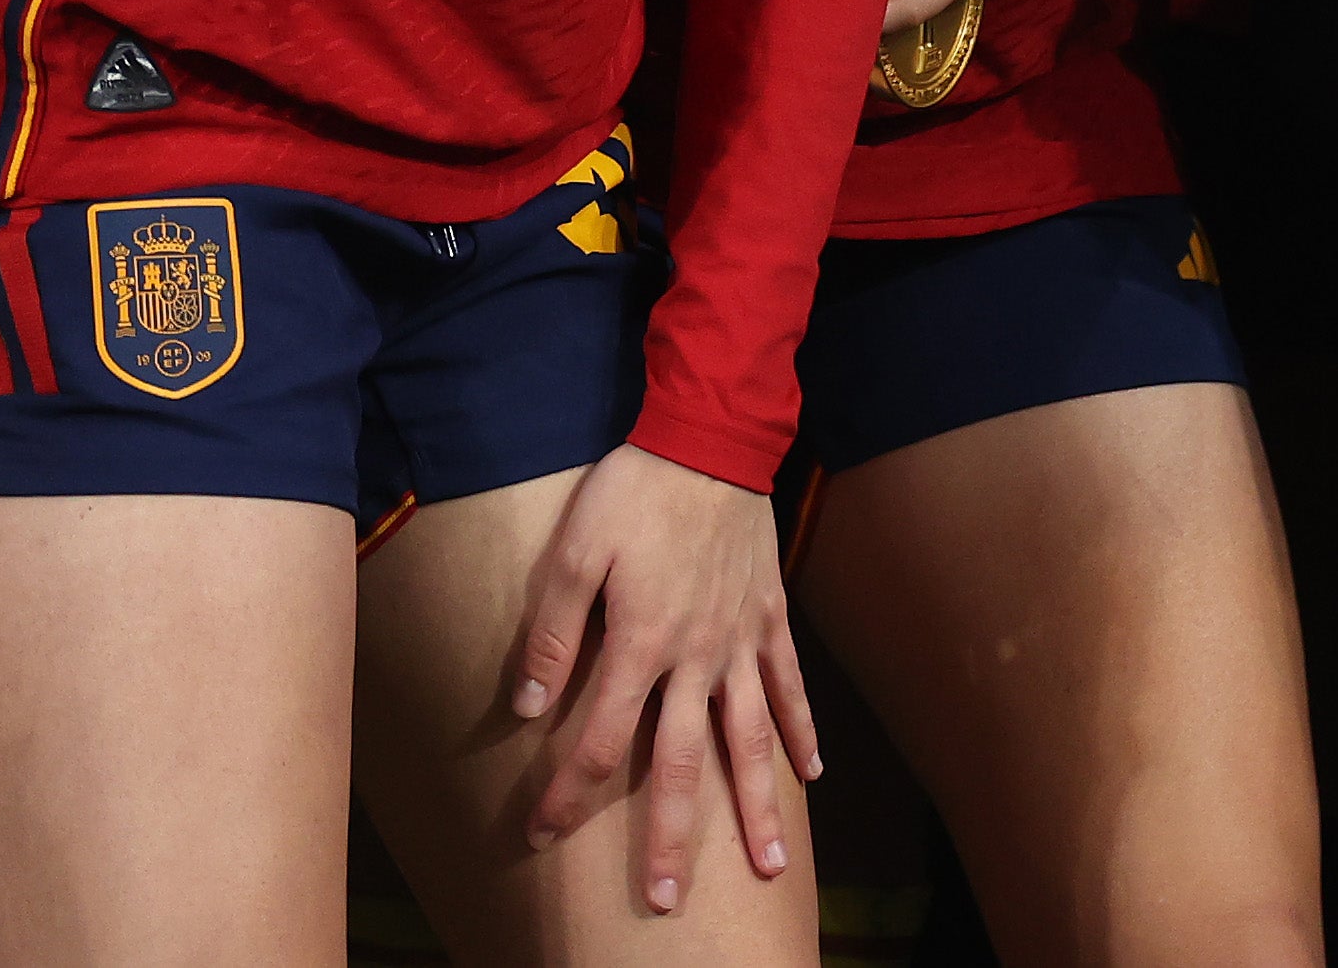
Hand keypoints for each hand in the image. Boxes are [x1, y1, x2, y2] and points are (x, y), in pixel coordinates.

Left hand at [507, 445, 824, 916]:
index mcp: (641, 644)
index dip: (569, 794)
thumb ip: (550, 634)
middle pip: (686, 763)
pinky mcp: (770, 616)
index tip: (541, 834)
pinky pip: (789, 684)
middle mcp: (696, 657)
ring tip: (771, 864)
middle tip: (667, 900)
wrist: (711, 437)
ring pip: (750, 738)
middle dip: (674, 836)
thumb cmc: (634, 492)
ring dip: (758, 805)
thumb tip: (525, 708)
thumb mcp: (571, 553)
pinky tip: (812, 773)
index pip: (601, 742)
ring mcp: (740, 641)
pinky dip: (802, 729)